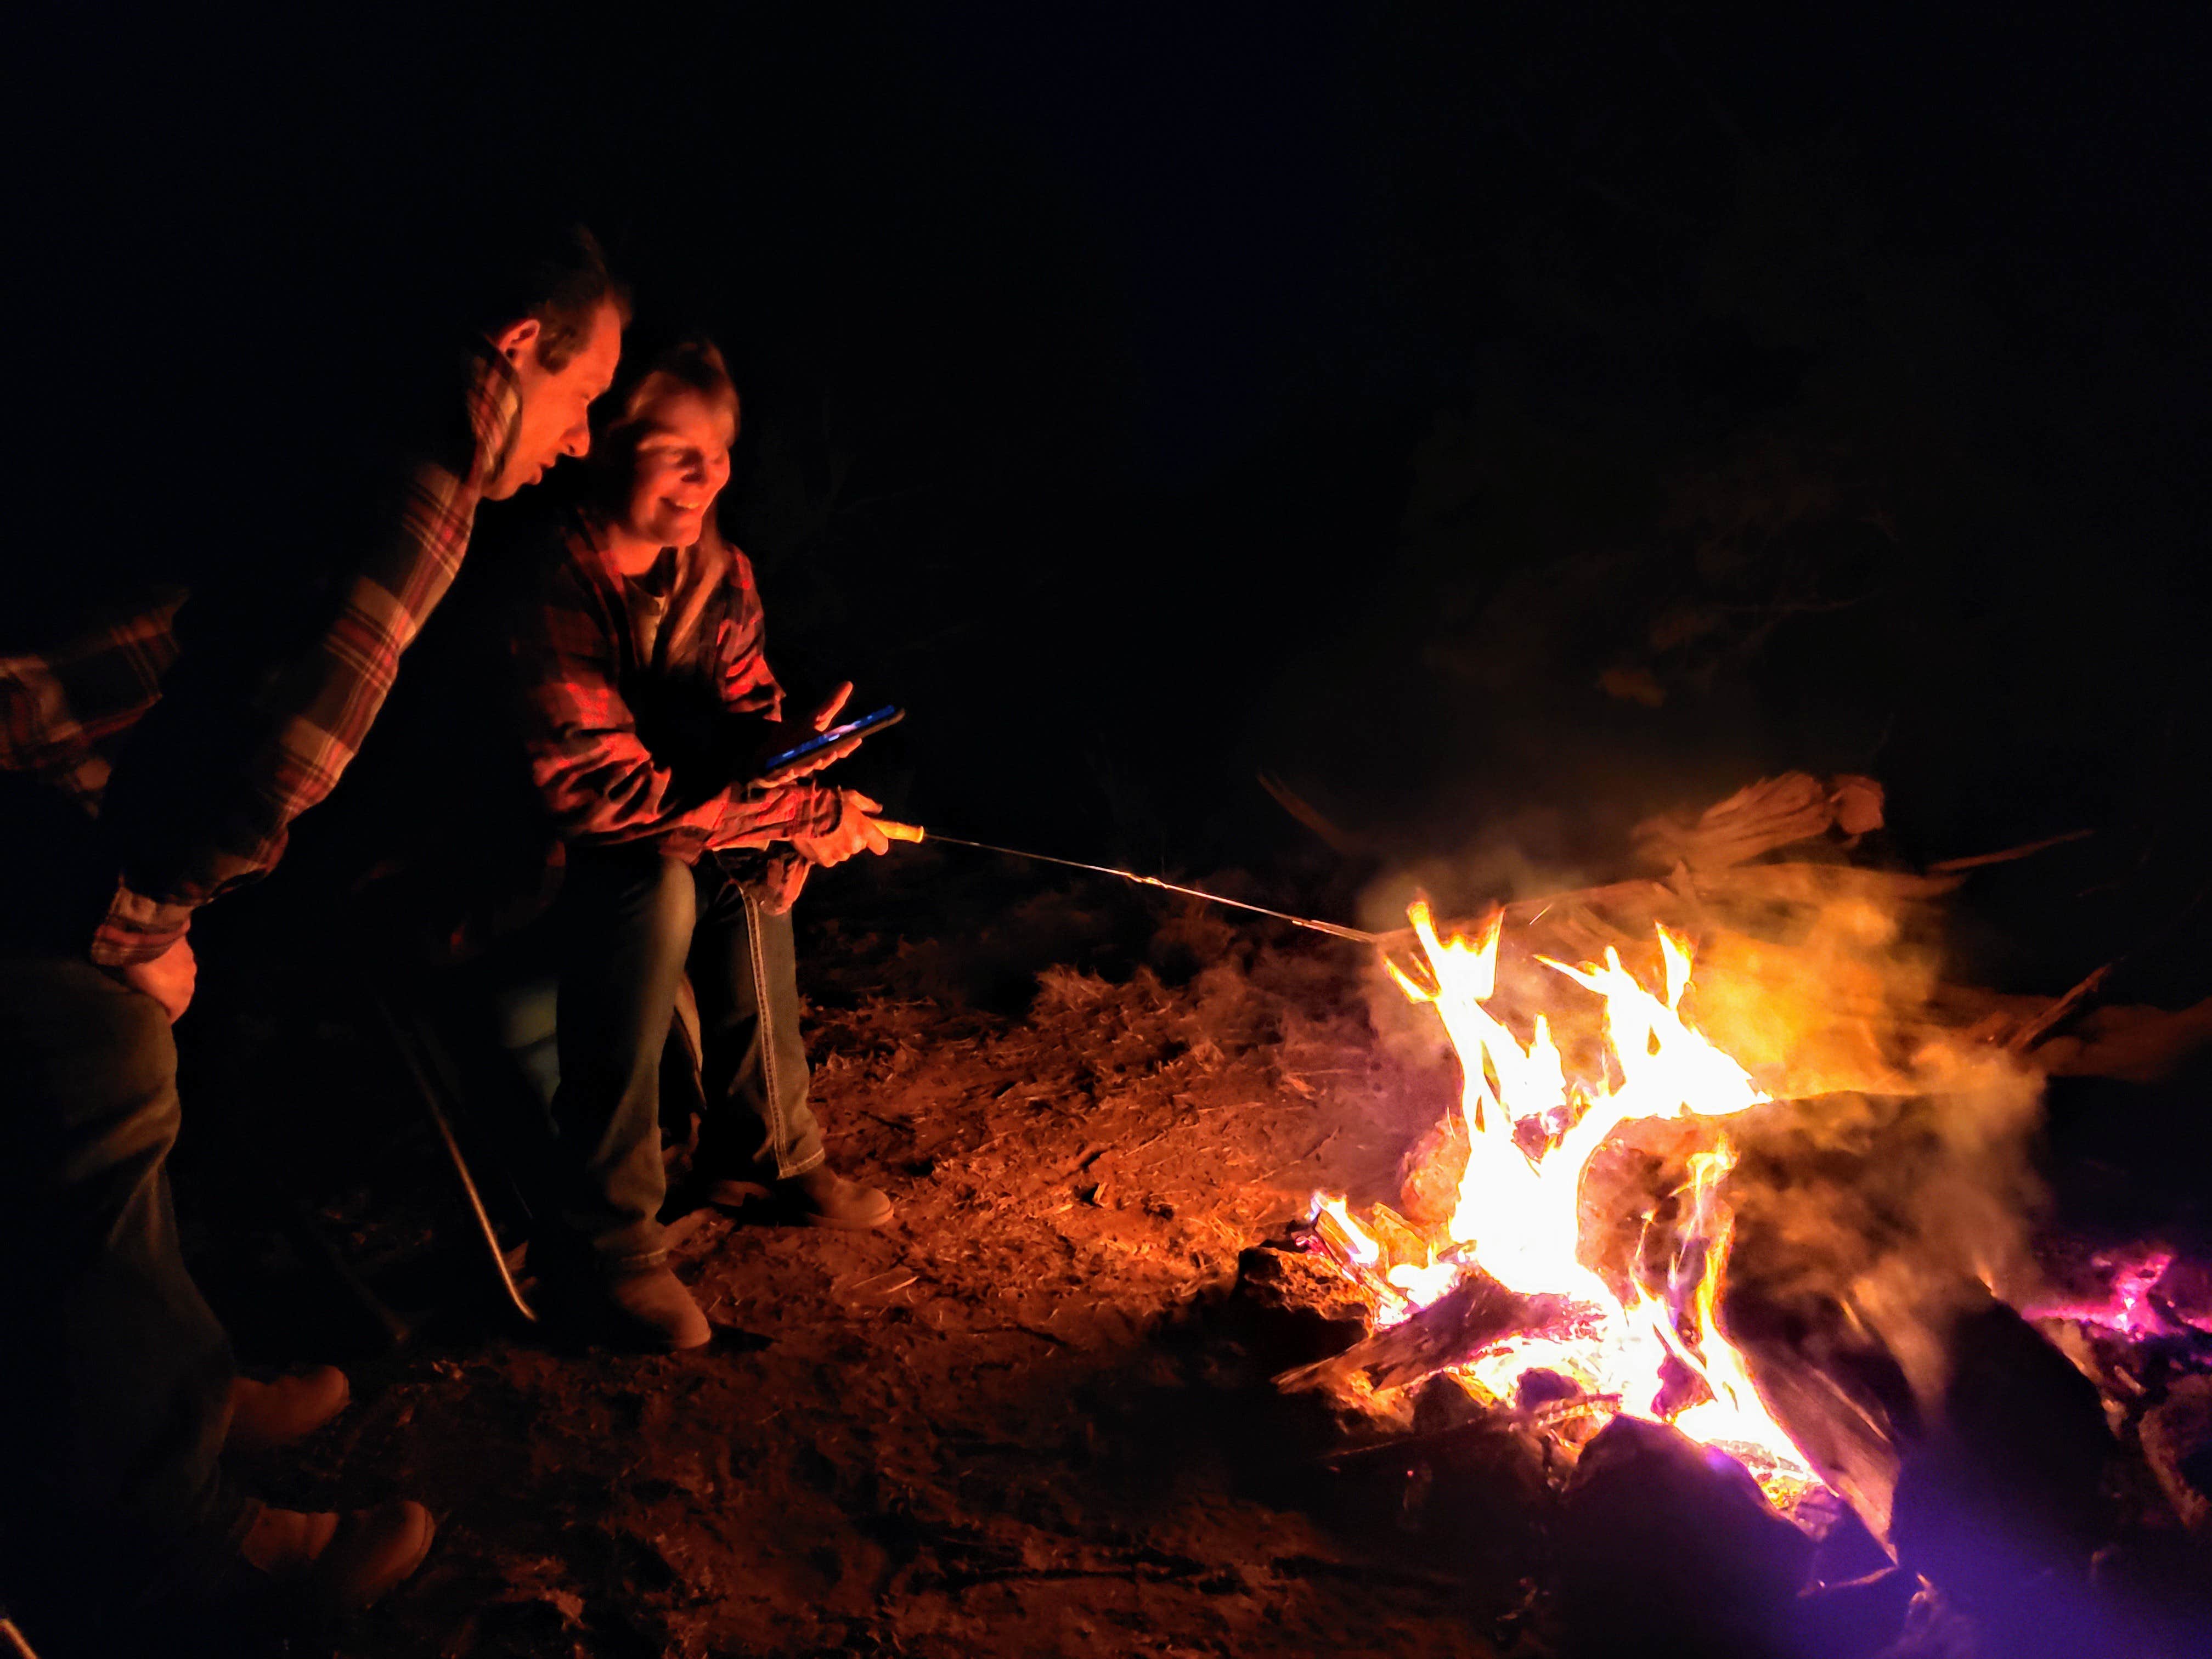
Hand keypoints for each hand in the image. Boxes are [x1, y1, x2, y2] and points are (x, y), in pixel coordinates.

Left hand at [113, 937, 196, 1022]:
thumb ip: (146, 999)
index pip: (174, 1015)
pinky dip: (173, 965)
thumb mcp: (137, 989)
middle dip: (169, 998)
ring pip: (182, 979)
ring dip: (173, 980)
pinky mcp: (189, 950)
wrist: (153, 937)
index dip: (163, 1017)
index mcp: (180, 1000)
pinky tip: (161, 960)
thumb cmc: (143, 970)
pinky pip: (181, 963)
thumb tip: (146, 1003)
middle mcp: (190, 986)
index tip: (152, 1017)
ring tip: (157, 975)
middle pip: (181, 997)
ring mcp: (191, 966)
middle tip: (153, 995)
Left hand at [744, 683, 863, 787]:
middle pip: (824, 760)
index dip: (848, 746)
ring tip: (816, 759)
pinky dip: (785, 774)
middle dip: (830, 756)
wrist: (769, 753)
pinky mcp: (779, 774)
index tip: (857, 739)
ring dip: (811, 765)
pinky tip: (786, 771)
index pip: (838, 749)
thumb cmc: (794, 736)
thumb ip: (831, 705)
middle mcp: (812, 759)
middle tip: (835, 751)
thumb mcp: (813, 718)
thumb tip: (848, 683)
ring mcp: (796, 768)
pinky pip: (782, 775)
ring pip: (806, 768)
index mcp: (822, 747)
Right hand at [791, 790, 892, 866]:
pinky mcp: (825, 862)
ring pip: (843, 853)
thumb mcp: (850, 796)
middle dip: (851, 839)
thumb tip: (878, 810)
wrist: (800, 812)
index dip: (875, 841)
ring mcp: (839, 856)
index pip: (881, 846)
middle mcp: (854, 846)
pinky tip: (817, 840)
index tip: (868, 836)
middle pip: (858, 846)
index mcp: (864, 831)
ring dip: (837, 846)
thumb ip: (867, 805)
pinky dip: (825, 852)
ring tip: (824, 833)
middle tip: (838, 827)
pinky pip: (830, 859)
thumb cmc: (827, 801)